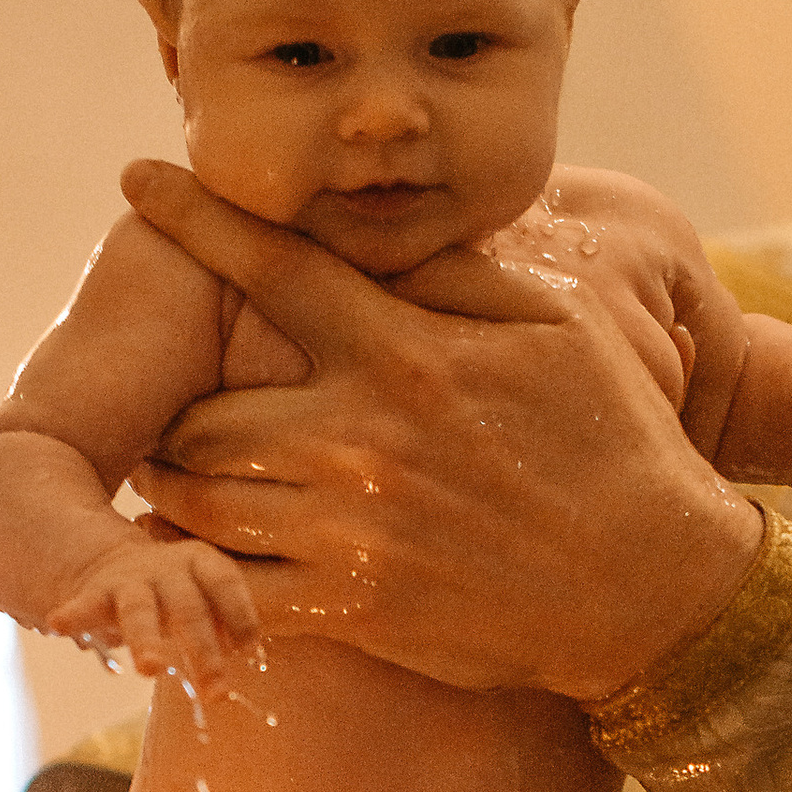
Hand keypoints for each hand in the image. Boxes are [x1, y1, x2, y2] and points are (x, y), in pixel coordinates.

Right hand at [47, 522, 263, 688]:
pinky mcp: (96, 594)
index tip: (248, 649)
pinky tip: (59, 625)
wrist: (115, 564)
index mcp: (200, 563)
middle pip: (189, 609)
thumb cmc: (177, 593)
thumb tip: (250, 655)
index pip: (225, 584)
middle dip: (203, 651)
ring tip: (150, 670)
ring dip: (146, 640)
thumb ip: (226, 622)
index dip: (239, 614)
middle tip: (215, 693)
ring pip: (140, 612)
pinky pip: (85, 607)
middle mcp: (167, 570)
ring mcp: (129, 582)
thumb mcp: (204, 596)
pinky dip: (73, 615)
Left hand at [117, 161, 760, 698]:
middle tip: (157, 402)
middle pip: (205, 411)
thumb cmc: (614, 444)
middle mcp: (360, 439)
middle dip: (170, 403)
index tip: (139, 183)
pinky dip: (196, 579)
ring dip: (170, 489)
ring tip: (159, 479)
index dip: (196, 219)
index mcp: (404, 354)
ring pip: (200, 502)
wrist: (652, 585)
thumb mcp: (558, 328)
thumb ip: (458, 275)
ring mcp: (349, 530)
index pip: (275, 267)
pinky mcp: (353, 609)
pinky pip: (234, 591)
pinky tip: (186, 569)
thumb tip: (383, 235)